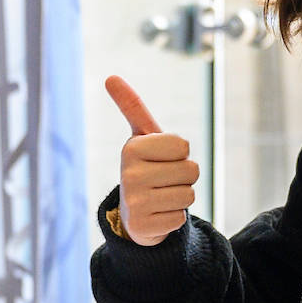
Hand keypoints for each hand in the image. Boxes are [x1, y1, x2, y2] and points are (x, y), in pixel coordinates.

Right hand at [106, 76, 198, 246]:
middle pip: (191, 170)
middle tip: (163, 180)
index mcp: (131, 148)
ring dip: (181, 197)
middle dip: (184, 177)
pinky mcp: (142, 226)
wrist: (133, 215)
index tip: (162, 158)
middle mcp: (128, 174)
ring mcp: (134, 201)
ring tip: (161, 196)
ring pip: (189, 195)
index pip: (183, 146)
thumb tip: (110, 76)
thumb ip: (132, 107)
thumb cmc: (145, 168)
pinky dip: (174, 217)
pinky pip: (181, 218)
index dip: (180, 154)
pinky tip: (158, 214)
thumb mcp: (141, 137)